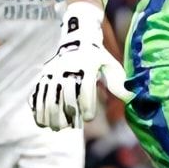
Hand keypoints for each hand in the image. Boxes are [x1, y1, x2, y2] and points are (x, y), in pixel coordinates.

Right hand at [31, 1, 131, 130]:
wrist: (77, 39)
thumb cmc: (98, 58)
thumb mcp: (111, 65)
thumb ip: (119, 83)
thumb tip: (131, 99)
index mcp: (86, 66)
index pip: (85, 89)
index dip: (86, 106)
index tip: (89, 119)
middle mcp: (67, 69)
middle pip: (65, 96)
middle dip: (67, 114)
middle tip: (72, 126)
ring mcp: (52, 73)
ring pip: (48, 97)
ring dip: (51, 115)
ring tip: (58, 128)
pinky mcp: (43, 77)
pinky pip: (37, 95)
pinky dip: (38, 110)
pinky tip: (42, 123)